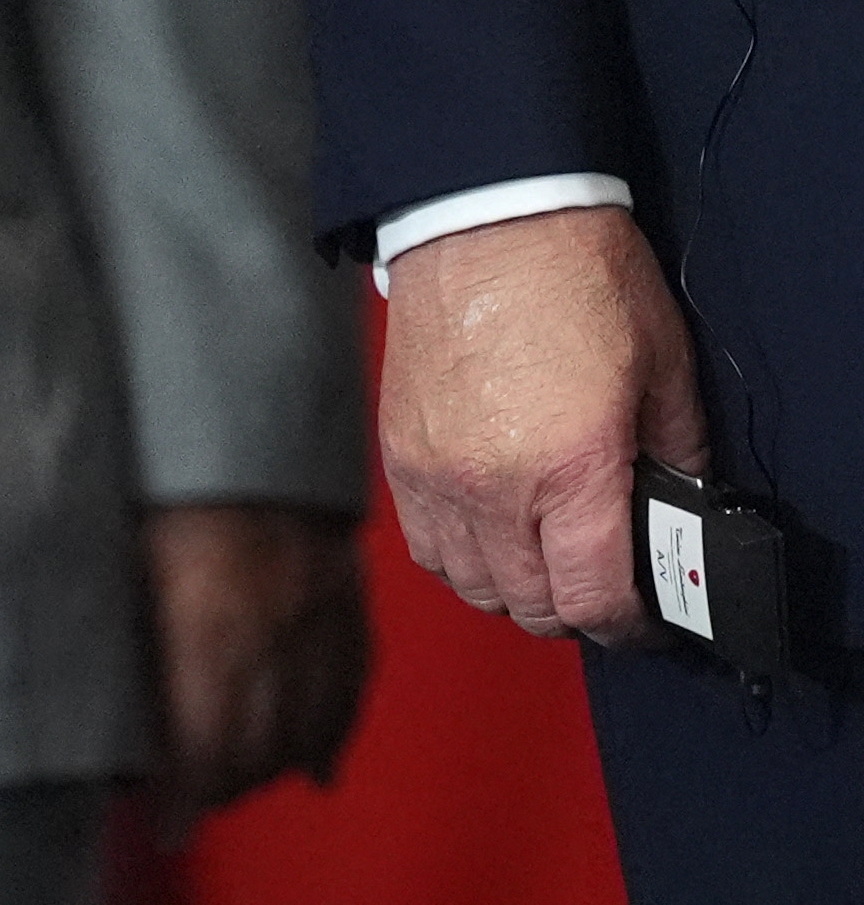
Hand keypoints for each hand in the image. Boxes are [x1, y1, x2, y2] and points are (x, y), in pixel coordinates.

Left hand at [142, 502, 367, 839]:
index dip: (188, 795)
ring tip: (255, 774)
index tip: (172, 815)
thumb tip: (141, 728)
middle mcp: (276, 626)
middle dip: (232, 783)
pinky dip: (340, 721)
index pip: (209, 752)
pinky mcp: (351, 586)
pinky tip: (324, 754)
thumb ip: (148, 655)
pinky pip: (357, 673)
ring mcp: (322, 606)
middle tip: (205, 794)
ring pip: (317, 722)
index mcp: (215, 626)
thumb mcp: (138, 572)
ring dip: (284, 760)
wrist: (248, 417)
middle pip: (264, 749)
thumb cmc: (179, 488)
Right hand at [379, 204, 707, 644]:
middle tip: (607, 576)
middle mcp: (499, 488)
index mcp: (574, 464)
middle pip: (535, 609)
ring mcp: (441, 481)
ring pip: (478, 590)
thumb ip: (680, 446)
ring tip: (554, 548)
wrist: (490, 214)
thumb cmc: (580, 270)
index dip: (632, 623)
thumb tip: (689, 506)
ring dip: (521, 586)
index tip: (650, 616)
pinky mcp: (403, 464)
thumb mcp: (664, 354)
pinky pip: (432, 552)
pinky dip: (468, 556)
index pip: (597, 599)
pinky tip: (499, 523)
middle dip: (579, 607)